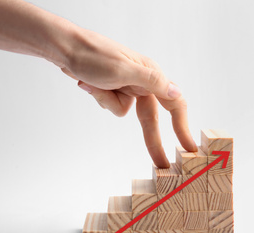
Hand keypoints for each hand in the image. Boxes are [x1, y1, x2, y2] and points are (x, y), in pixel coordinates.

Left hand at [61, 28, 196, 166]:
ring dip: (108, 101)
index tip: (188, 147)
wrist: (65, 48)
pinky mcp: (114, 90)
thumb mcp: (124, 69)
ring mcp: (127, 87)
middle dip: (152, 139)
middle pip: (151, 116)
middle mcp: (142, 81)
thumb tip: (177, 91)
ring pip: (124, 111)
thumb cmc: (93, 54)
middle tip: (160, 163)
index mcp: (150, 74)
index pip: (174, 103)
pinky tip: (90, 83)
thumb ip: (153, 82)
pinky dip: (100, 98)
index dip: (182, 126)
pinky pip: (112, 106)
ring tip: (94, 83)